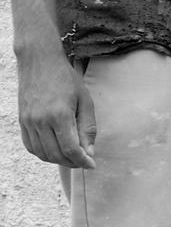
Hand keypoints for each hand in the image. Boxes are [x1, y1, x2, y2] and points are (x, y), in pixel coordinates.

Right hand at [17, 52, 96, 168]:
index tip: (91, 165)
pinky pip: (31, 147)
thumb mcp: (85, 100)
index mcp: (59, 115)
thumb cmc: (66, 79)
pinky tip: (55, 149)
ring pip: (43, 154)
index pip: (70, 149)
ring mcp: (29, 122)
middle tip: (84, 160)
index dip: (83, 161)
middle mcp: (41, 121)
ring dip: (58, 160)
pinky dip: (43, 153)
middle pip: (56, 155)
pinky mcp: (22, 121)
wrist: (40, 62)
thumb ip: (87, 128)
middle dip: (72, 162)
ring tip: (71, 155)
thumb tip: (89, 152)